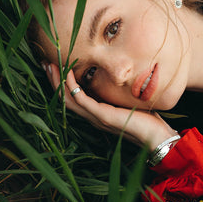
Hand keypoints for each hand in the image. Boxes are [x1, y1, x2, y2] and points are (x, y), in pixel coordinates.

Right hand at [46, 63, 178, 150]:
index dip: (62, 83)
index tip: (55, 66)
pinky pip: (82, 100)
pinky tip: (68, 74)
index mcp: (97, 113)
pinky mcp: (103, 116)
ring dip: (58, 82)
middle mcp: (92, 116)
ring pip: (69, 99)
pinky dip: (72, 87)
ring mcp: (96, 117)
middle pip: (65, 99)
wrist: (157, 138)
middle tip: (45, 64)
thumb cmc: (146, 121)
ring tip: (50, 66)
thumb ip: (117, 95)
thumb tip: (117, 79)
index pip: (73, 98)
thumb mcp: (127, 103)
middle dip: (54, 81)